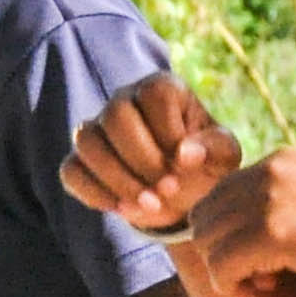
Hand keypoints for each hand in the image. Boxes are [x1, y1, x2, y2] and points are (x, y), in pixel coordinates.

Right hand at [65, 75, 242, 238]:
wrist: (184, 191)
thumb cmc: (205, 162)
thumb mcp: (224, 156)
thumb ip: (213, 149)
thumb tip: (185, 153)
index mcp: (162, 88)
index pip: (154, 94)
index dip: (168, 133)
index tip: (184, 164)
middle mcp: (124, 100)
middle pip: (115, 116)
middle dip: (142, 160)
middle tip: (168, 190)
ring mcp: (98, 128)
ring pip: (87, 141)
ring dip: (119, 179)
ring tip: (151, 205)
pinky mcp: (81, 160)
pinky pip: (71, 171)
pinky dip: (94, 193)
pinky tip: (124, 209)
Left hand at [186, 148, 295, 296]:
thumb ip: (285, 201)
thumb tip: (253, 234)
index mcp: (278, 161)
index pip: (221, 193)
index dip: (230, 230)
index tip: (260, 255)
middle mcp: (265, 173)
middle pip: (204, 215)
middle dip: (220, 249)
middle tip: (257, 273)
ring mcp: (264, 201)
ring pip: (205, 241)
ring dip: (225, 270)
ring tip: (261, 284)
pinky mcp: (268, 234)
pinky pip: (220, 267)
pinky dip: (229, 287)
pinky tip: (258, 293)